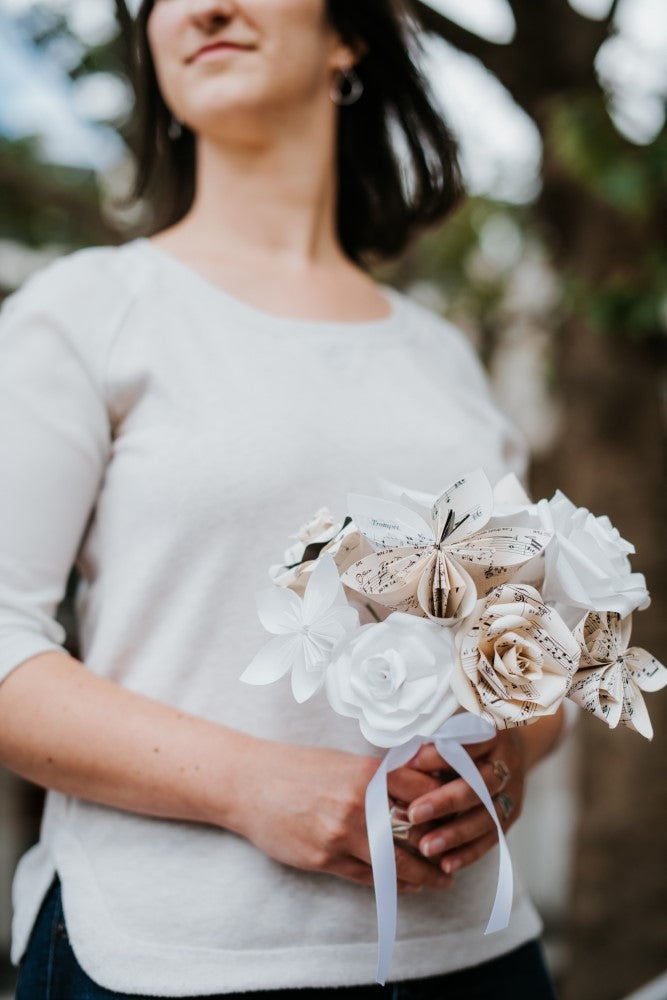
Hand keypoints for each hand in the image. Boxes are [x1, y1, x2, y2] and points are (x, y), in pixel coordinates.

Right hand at [231, 739, 454, 893]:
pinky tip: (405, 885)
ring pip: (394, 862)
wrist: (249, 783)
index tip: (461, 815)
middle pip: (414, 833)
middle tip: (456, 858)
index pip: (422, 790)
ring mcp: (340, 833)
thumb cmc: (297, 768)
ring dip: (421, 875)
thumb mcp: (343, 761)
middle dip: (439, 848)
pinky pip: (367, 877)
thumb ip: (379, 776)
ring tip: (439, 879)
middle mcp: (358, 803)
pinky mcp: (324, 858)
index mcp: (366, 772)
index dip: (444, 805)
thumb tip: (420, 786)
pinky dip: (391, 883)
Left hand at [400, 729, 526, 874]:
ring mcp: (512, 791)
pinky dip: (469, 853)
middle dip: (445, 801)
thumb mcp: (457, 725)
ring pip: (487, 817)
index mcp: (492, 733)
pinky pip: (492, 838)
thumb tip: (400, 758)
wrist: (512, 744)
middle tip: (413, 814)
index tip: (409, 763)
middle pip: (479, 784)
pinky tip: (446, 864)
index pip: (468, 744)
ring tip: (426, 848)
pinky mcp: (511, 814)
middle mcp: (507, 763)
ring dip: (456, 834)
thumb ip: (435, 740)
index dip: (439, 755)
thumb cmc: (469, 734)